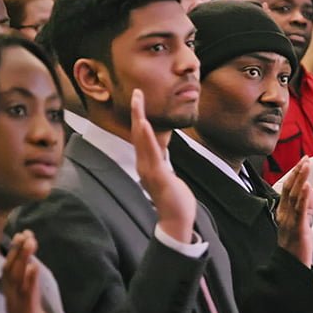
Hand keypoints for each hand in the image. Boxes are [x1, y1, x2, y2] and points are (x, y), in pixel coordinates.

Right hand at [2, 231, 58, 312]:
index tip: (22, 234)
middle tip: (25, 231)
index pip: (10, 272)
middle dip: (17, 250)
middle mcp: (11, 304)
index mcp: (12, 301)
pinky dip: (31, 279)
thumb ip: (31, 293)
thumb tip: (33, 272)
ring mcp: (18, 311)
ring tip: (30, 240)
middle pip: (10, 271)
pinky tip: (34, 265)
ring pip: (17, 280)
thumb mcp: (35, 310)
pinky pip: (28, 297)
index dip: (14, 252)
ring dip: (24, 259)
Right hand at [131, 88, 196, 242]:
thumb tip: (162, 157)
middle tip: (137, 92)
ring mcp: (149, 170)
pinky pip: (152, 154)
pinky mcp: (158, 176)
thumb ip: (163, 165)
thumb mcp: (168, 177)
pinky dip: (147, 138)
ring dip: (141, 119)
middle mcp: (145, 165)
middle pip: (139, 133)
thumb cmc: (174, 200)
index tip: (140, 100)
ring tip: (139, 101)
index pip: (143, 137)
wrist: (175, 221)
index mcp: (148, 164)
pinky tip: (145, 124)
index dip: (141, 117)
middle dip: (138, 112)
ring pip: (143, 140)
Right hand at [276, 157, 312, 266]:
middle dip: (297, 172)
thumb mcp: (299, 222)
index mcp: (285, 212)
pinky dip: (304, 197)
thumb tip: (309, 192)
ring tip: (306, 165)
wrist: (290, 266)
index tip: (302, 162)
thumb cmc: (295, 247)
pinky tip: (308, 187)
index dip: (295, 174)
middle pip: (289, 188)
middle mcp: (285, 214)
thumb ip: (304, 206)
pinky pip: (300, 210)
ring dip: (300, 179)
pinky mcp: (297, 227)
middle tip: (304, 157)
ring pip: (294, 195)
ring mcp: (290, 220)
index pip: (288, 189)